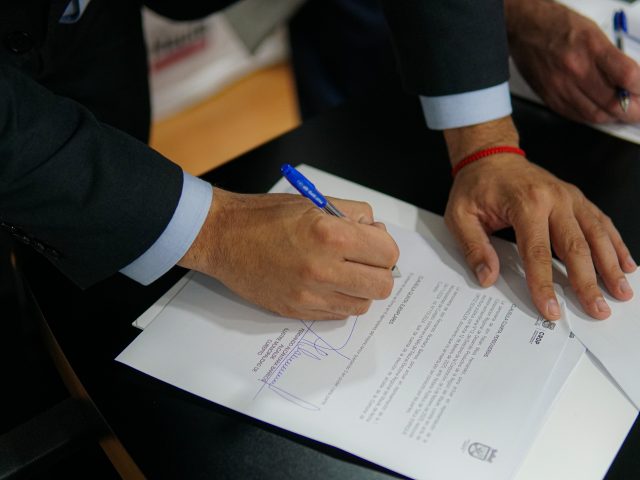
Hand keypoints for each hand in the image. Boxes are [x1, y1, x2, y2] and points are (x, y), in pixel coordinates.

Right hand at [178, 188, 399, 319]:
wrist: (224, 237)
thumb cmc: (265, 216)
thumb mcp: (315, 202)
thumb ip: (354, 215)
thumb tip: (377, 232)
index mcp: (330, 234)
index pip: (387, 252)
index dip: (385, 246)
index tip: (375, 242)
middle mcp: (322, 268)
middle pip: (382, 285)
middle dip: (379, 271)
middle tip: (365, 260)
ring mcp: (309, 295)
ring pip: (363, 305)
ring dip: (361, 289)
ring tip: (345, 272)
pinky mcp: (297, 311)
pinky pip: (338, 314)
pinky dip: (341, 300)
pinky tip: (327, 283)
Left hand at [445, 154, 635, 319]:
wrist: (491, 156)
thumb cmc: (475, 186)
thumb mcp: (460, 216)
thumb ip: (473, 247)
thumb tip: (487, 278)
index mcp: (525, 203)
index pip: (537, 253)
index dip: (544, 284)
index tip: (551, 310)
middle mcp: (554, 198)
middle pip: (575, 247)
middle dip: (588, 282)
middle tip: (598, 311)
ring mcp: (570, 197)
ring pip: (597, 235)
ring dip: (611, 266)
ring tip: (621, 293)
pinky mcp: (576, 198)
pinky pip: (601, 222)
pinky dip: (616, 244)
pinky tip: (626, 265)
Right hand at [506, 0, 639, 122]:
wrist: (524, 28)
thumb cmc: (559, 26)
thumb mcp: (594, 33)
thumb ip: (613, 59)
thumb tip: (631, 82)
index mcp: (592, 48)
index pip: (628, 77)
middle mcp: (576, 70)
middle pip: (613, 102)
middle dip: (632, 111)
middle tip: (639, 112)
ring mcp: (561, 87)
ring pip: (595, 115)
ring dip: (613, 118)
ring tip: (622, 114)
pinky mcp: (549, 97)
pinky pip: (576, 116)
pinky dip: (592, 118)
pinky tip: (600, 113)